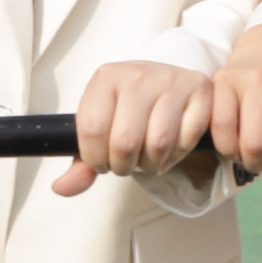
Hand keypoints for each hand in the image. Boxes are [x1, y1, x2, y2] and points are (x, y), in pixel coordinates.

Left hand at [59, 58, 213, 202]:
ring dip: (152, 163)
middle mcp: (137, 75)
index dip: (95, 159)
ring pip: (158, 143)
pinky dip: (177, 155)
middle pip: (125, 141)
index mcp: (105, 78)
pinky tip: (170, 147)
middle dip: (124, 166)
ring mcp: (171, 80)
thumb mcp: (101, 126)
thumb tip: (62, 188)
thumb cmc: (128, 108)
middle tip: (126, 163)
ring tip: (147, 156)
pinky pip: (187, 139)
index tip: (101, 162)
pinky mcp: (199, 89)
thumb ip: (81, 161)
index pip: (91, 130)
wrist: (164, 79)